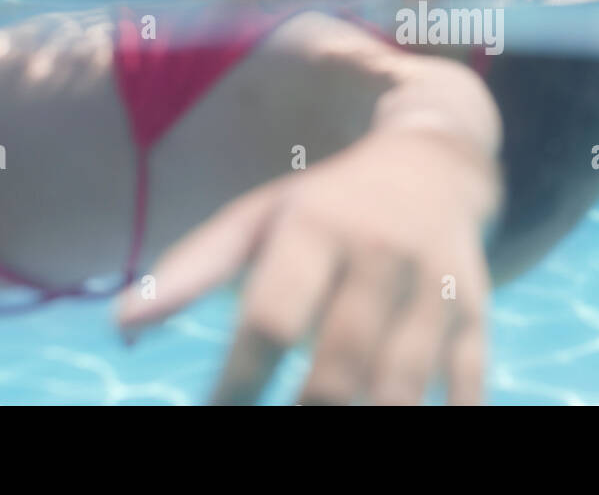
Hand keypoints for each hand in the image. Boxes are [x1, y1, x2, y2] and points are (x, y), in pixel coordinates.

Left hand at [116, 127, 499, 404]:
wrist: (437, 162)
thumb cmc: (328, 204)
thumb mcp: (259, 217)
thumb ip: (192, 268)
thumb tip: (123, 326)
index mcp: (317, 227)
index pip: (271, 319)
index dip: (236, 383)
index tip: (213, 414)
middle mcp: (380, 253)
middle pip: (338, 364)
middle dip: (304, 417)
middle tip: (278, 434)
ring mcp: (434, 284)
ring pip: (403, 383)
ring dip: (370, 423)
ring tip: (330, 434)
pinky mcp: (475, 310)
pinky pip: (469, 382)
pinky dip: (449, 417)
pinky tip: (426, 430)